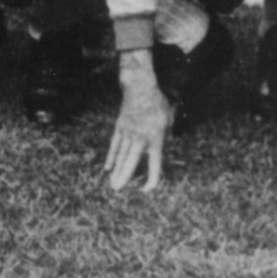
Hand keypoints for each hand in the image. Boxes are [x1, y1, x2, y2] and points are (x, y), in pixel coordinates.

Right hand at [106, 53, 171, 191]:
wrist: (140, 86)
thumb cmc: (157, 103)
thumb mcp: (168, 120)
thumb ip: (166, 136)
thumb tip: (163, 147)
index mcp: (155, 138)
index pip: (154, 164)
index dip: (151, 179)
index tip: (147, 190)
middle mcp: (140, 138)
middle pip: (131, 161)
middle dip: (124, 177)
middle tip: (117, 191)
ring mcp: (128, 132)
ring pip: (121, 155)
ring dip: (116, 170)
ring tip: (112, 184)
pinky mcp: (120, 126)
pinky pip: (115, 145)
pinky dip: (111, 157)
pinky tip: (107, 167)